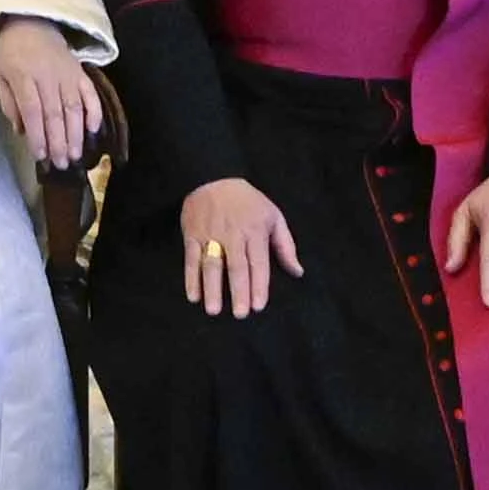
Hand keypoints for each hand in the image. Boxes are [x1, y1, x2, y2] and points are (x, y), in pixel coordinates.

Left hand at [0, 13, 104, 170]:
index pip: (33, 109)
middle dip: (59, 141)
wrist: (30, 21)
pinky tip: (93, 130)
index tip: (40, 156)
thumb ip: (9, 102)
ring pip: (74, 107)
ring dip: (76, 133)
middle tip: (61, 164)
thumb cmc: (10, 51)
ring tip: (75, 155)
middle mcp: (48, 75)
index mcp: (23, 76)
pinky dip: (94, 111)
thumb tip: (21, 131)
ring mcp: (67, 73)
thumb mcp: (0, 74)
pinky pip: (91, 92)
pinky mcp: (80, 71)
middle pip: (55, 112)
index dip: (38, 134)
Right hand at [174, 174, 299, 318]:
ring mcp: (211, 235)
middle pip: (236, 267)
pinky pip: (191, 259)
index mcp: (255, 231)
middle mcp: (233, 234)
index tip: (258, 306)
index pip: (258, 262)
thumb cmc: (247, 201)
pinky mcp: (192, 234)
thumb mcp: (273, 216)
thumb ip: (285, 245)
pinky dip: (191, 278)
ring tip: (214, 309)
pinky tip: (193, 296)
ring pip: (212, 265)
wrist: (212, 175)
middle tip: (240, 314)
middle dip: (239, 291)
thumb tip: (297, 271)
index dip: (258, 285)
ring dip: (212, 288)